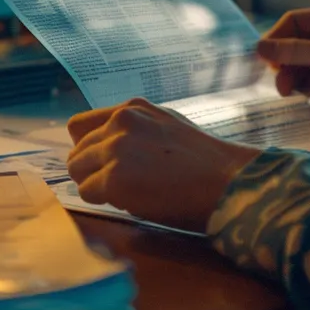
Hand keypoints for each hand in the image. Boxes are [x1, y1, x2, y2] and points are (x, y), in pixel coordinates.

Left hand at [66, 98, 262, 232]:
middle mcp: (120, 122)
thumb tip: (107, 151)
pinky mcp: (115, 178)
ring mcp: (115, 148)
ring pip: (78, 170)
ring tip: (131, 192)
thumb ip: (135, 132)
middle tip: (123, 185)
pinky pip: (87, 192)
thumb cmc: (207, 164)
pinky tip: (134, 200)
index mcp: (133, 108)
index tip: (104, 164)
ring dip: (97, 185)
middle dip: (93, 170)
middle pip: (77, 151)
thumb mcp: (168, 128)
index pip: (82, 126)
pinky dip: (104, 201)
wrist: (231, 182)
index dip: (90, 148)